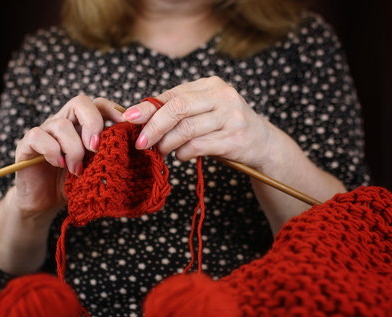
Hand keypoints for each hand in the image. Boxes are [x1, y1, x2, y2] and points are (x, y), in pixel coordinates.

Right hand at [12, 95, 123, 217]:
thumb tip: (135, 147)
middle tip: (96, 148)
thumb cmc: (73, 184)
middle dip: (93, 123)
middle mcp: (63, 123)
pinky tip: (59, 164)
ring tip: (77, 169)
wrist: (43, 204)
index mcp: (81, 125)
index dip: (112, 109)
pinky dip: (52, 150)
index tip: (125, 125)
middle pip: (80, 102)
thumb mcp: (96, 168)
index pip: (98, 104)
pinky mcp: (26, 145)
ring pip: (61, 124)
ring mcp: (44, 132)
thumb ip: (110, 156)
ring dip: (74, 148)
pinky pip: (38, 136)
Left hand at [122, 76, 279, 169]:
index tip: (129, 119)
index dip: (148, 107)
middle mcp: (222, 96)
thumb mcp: (204, 110)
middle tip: (141, 142)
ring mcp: (231, 117)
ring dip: (167, 144)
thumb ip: (178, 110)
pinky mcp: (235, 139)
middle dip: (154, 127)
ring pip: (186, 130)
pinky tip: (181, 156)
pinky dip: (183, 153)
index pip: (173, 94)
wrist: (262, 143)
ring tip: (162, 151)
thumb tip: (139, 118)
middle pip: (178, 108)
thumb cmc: (224, 126)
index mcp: (210, 85)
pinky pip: (198, 146)